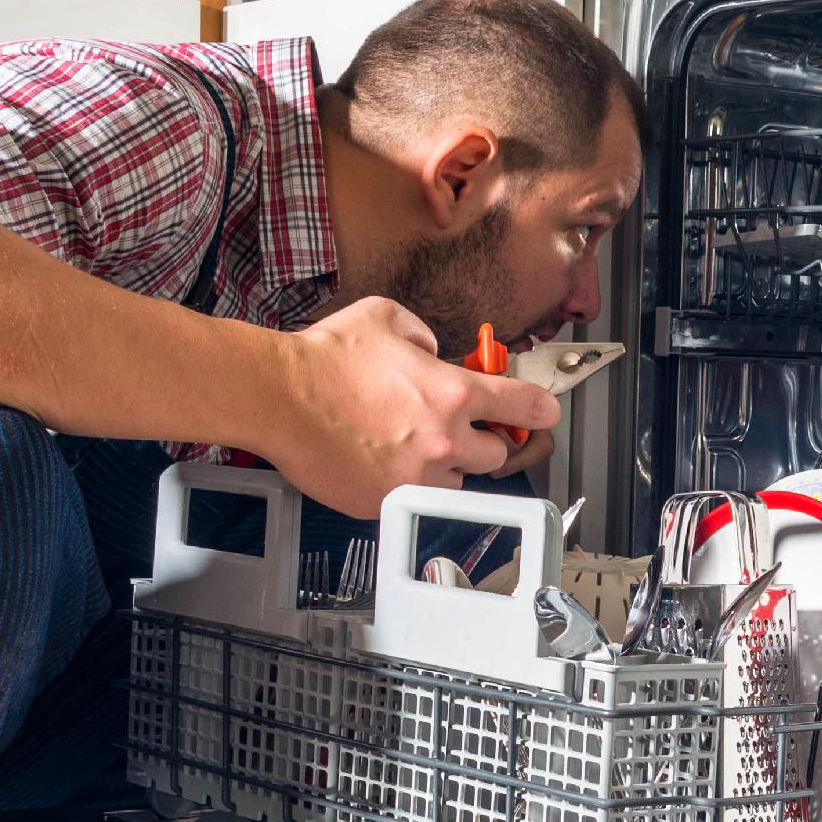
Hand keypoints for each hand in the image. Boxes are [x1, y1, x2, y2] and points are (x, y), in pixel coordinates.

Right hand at [265, 297, 560, 515]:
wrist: (278, 397)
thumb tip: (433, 352)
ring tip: (408, 446)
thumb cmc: (324, 359)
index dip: (539, 410)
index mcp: (452, 394)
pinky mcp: (386, 504)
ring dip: (444, 468)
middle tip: (457, 429)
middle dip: (481, 442)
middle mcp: (443, 442)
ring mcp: (415, 479)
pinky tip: (379, 461)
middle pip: (496, 456)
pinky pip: (414, 500)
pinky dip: (405, 486)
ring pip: (455, 483)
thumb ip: (424, 335)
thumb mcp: (387, 318)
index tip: (543, 414)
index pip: (523, 407)